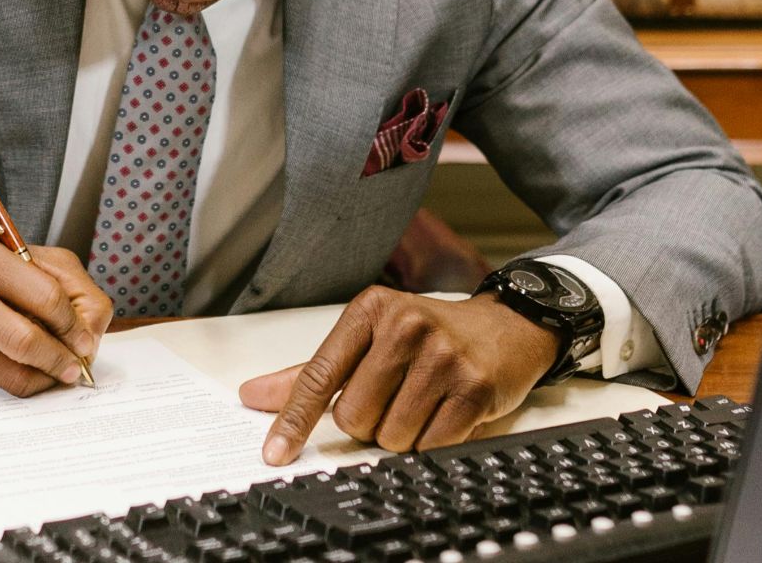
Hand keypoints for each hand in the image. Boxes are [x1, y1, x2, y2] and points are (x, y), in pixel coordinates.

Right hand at [0, 235, 113, 396]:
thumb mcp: (39, 261)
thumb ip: (75, 290)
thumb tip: (89, 337)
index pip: (45, 296)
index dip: (74, 325)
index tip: (86, 341)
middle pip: (24, 341)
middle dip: (60, 359)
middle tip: (77, 367)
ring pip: (11, 373)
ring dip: (45, 378)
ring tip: (59, 371)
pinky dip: (23, 382)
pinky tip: (30, 370)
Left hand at [239, 287, 560, 463]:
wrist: (506, 329)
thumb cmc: (430, 336)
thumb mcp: (369, 339)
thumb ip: (312, 372)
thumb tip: (254, 396)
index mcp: (370, 310)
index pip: (318, 375)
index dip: (294, 420)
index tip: (275, 452)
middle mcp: (406, 326)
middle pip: (354, 417)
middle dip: (369, 423)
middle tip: (393, 399)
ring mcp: (443, 356)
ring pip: (391, 436)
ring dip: (401, 435)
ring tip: (421, 403)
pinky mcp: (474, 387)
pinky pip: (430, 445)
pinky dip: (430, 442)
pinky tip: (443, 413)